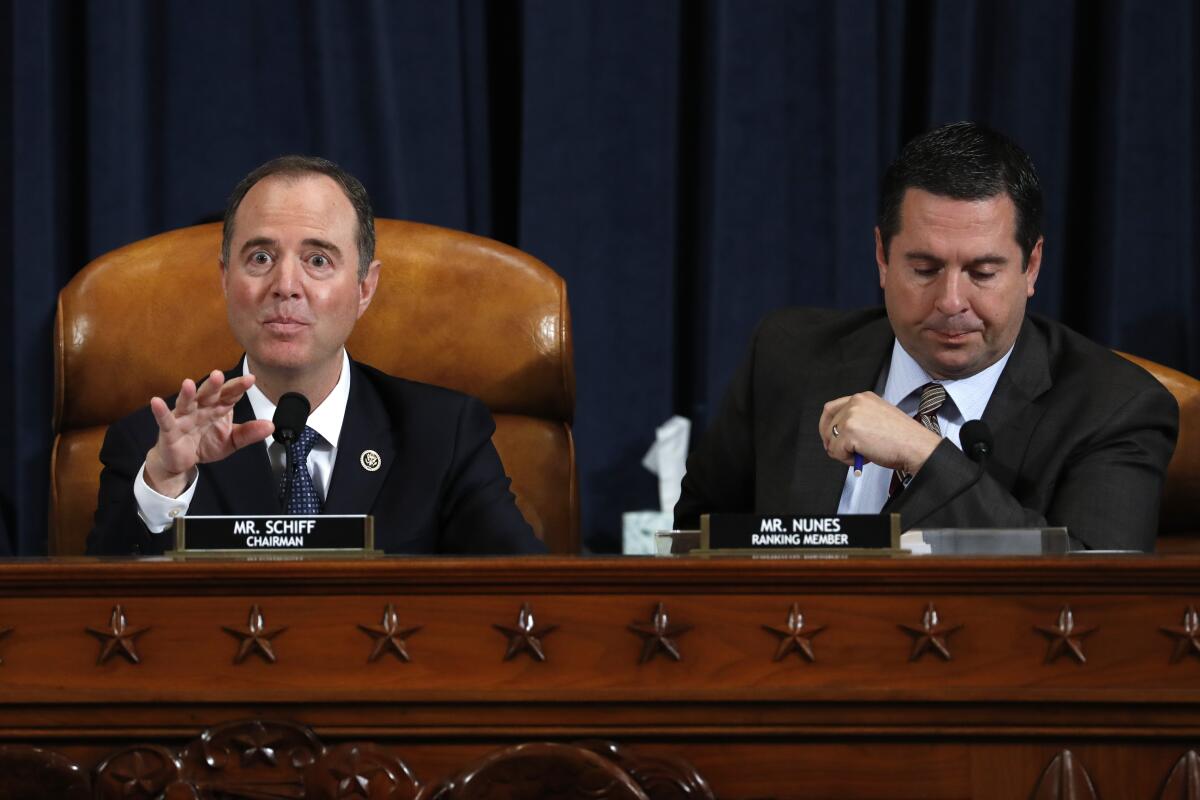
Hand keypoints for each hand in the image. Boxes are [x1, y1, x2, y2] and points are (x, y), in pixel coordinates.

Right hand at [143, 370, 274, 496]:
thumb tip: (271, 426)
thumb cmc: (206, 444)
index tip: (251, 379)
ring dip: (187, 393)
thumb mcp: (232, 441)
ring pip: (186, 403)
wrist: (183, 462)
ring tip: (188, 383)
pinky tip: (156, 402)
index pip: (229, 395)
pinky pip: (165, 419)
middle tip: (219, 374)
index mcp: (218, 408)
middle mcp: (201, 408)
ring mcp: (184, 417)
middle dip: (213, 385)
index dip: (238, 387)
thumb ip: (249, 433)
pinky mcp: (169, 429)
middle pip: (208, 394)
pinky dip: (161, 411)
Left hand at [818, 392, 941, 474]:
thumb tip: (839, 433)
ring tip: (864, 454)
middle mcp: (855, 403)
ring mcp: (851, 416)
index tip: (829, 437)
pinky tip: (865, 457)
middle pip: (827, 425)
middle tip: (844, 453)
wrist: (916, 447)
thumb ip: (858, 419)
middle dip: (833, 442)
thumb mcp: (878, 417)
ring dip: (844, 453)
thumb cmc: (903, 438)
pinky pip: (836, 452)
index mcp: (863, 398)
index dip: (826, 426)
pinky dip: (848, 460)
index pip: (831, 408)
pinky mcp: (850, 432)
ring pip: (831, 440)